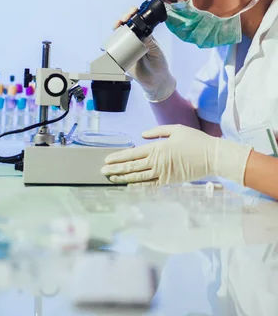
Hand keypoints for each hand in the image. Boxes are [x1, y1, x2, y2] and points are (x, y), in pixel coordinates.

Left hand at [102, 125, 251, 185]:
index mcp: (157, 148)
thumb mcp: (175, 129)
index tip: (107, 160)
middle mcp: (157, 162)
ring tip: (112, 178)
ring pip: (139, 177)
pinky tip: (129, 185)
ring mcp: (163, 173)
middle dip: (116, 169)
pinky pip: (150, 185)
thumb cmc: (195, 140)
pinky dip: (138, 185)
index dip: (118, 157)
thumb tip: (141, 136)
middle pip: (132, 166)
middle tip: (103, 171)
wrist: (212, 156)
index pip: (133, 154)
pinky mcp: (169, 181)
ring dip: (123, 178)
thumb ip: (156, 132)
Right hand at [114, 8, 175, 101]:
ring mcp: (128, 47)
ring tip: (116, 27)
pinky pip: (114, 48)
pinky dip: (110, 44)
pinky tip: (110, 41)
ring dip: (116, 28)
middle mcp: (135, 39)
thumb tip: (142, 30)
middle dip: (122, 19)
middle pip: (126, 25)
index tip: (133, 11)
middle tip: (122, 20)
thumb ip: (150, 41)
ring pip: (118, 34)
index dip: (133, 14)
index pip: (138, 20)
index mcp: (145, 35)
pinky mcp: (122, 57)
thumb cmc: (159, 65)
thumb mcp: (156, 51)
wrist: (155, 81)